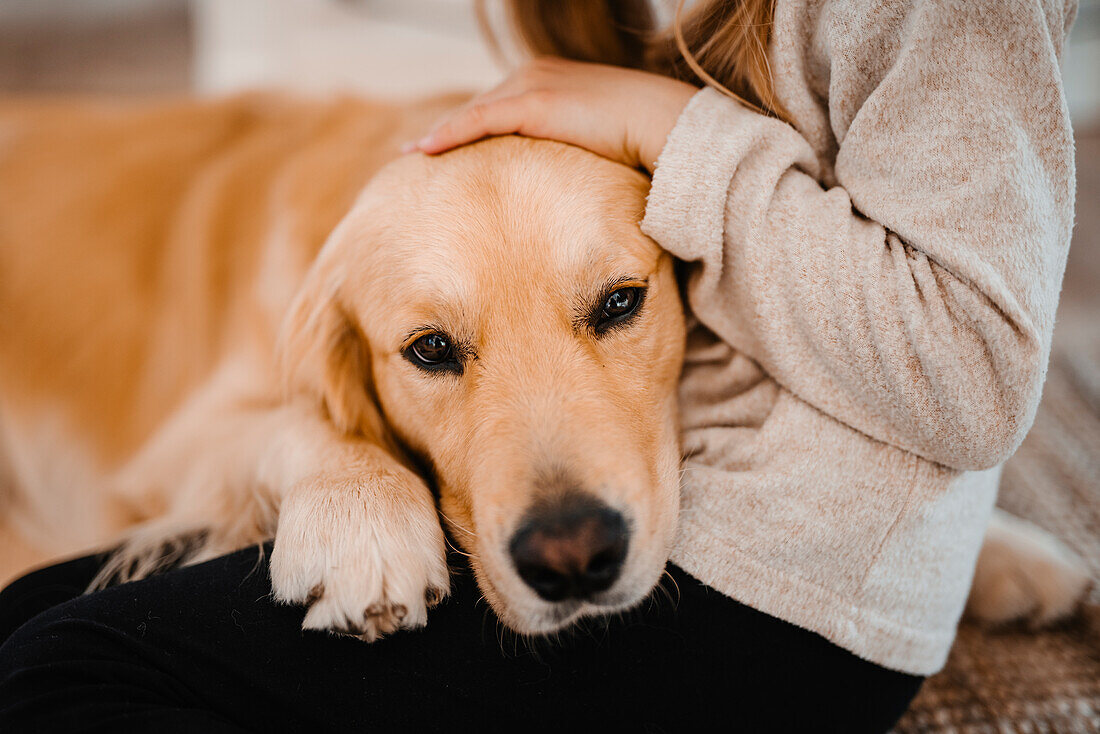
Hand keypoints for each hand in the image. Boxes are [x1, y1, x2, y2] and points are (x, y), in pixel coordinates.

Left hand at [410, 57, 697, 173]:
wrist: (666, 127)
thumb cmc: (641, 142)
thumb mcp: (594, 142)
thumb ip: (568, 151)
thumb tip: (557, 187)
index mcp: (550, 80)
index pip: (495, 105)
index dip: (465, 127)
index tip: (438, 148)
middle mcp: (535, 74)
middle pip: (476, 106)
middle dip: (445, 130)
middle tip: (413, 154)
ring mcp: (533, 86)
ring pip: (472, 113)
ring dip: (439, 134)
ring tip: (410, 157)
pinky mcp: (534, 104)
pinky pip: (478, 120)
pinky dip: (449, 134)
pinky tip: (423, 151)